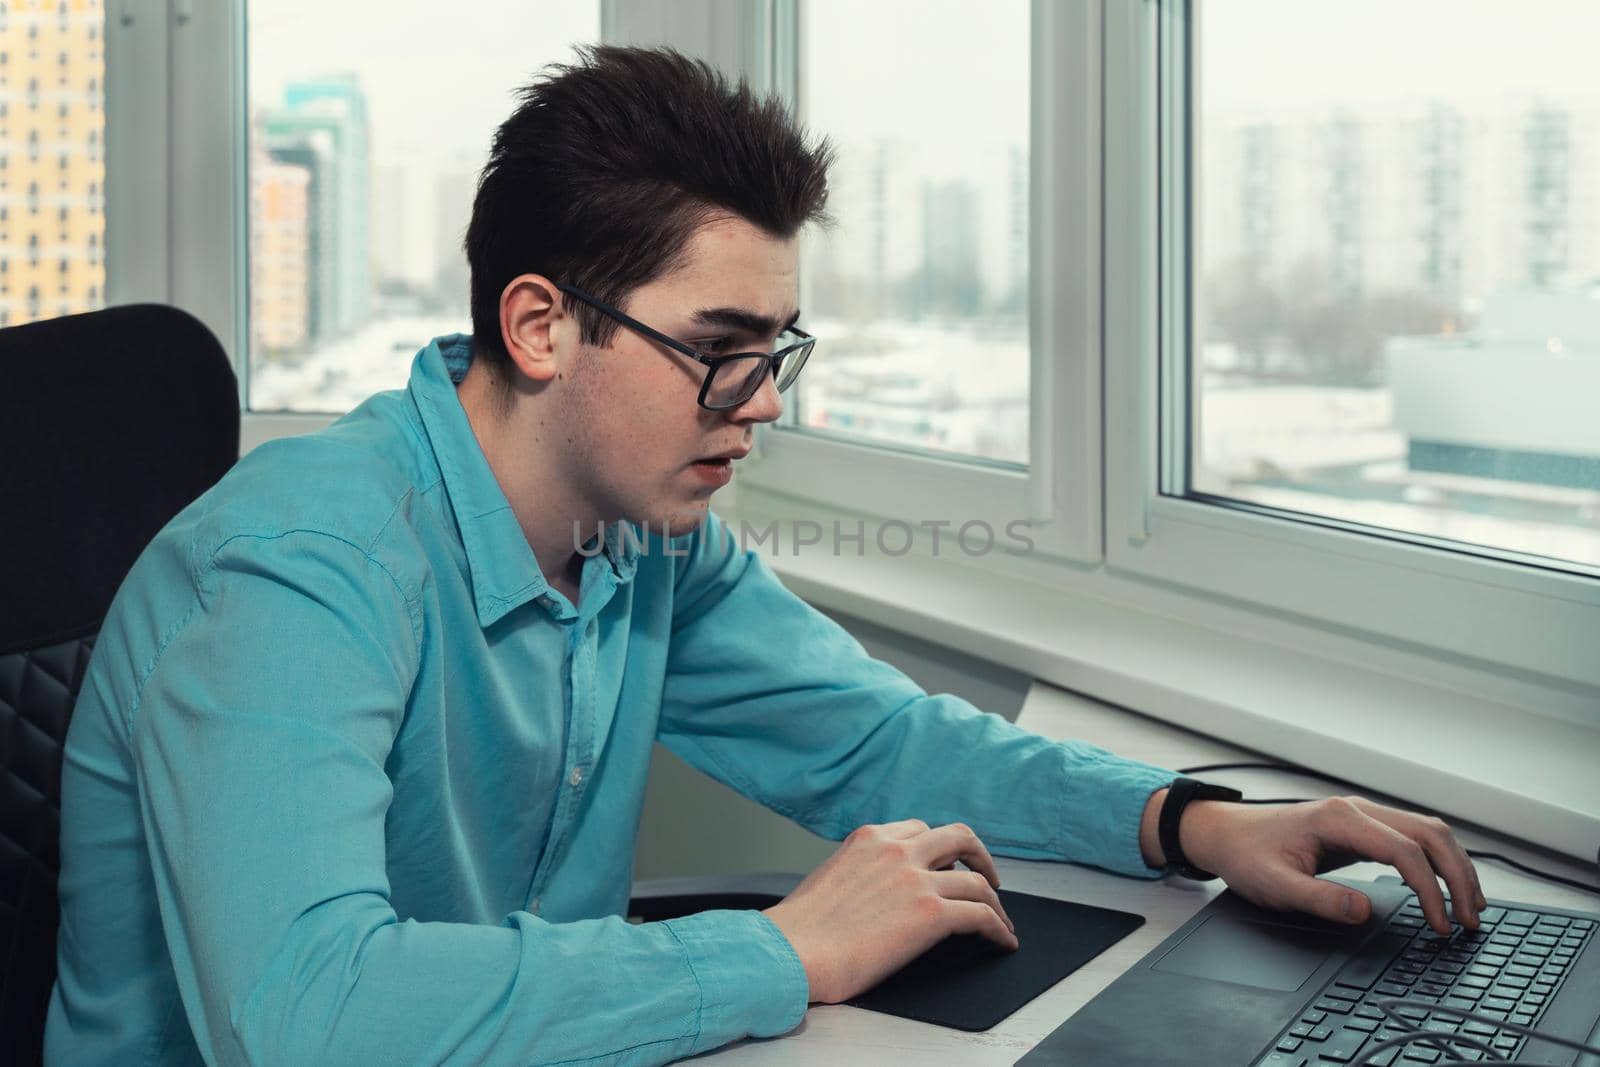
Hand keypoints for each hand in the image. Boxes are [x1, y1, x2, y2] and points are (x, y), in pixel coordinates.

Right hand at [762, 820, 1018, 1003]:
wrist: (790, 952)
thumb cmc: (800, 930)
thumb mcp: (830, 876)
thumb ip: (861, 872)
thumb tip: (878, 892)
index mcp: (869, 839)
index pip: (919, 830)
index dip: (940, 849)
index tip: (949, 865)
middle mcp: (897, 850)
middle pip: (959, 837)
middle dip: (980, 857)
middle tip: (989, 878)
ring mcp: (916, 879)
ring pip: (978, 880)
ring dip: (995, 901)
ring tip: (1001, 921)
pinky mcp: (931, 914)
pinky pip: (982, 915)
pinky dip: (999, 928)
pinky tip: (1002, 941)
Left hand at [1172, 795, 1486, 934]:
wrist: (1227, 833)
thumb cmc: (1248, 856)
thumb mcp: (1274, 885)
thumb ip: (1318, 899)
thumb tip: (1363, 911)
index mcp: (1339, 819)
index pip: (1404, 851)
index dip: (1429, 890)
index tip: (1439, 925)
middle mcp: (1357, 810)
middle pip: (1429, 834)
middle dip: (1458, 876)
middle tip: (1471, 920)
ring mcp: (1362, 815)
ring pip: (1428, 831)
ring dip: (1455, 866)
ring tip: (1471, 907)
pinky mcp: (1363, 827)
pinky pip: (1414, 838)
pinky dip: (1439, 861)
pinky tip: (1447, 887)